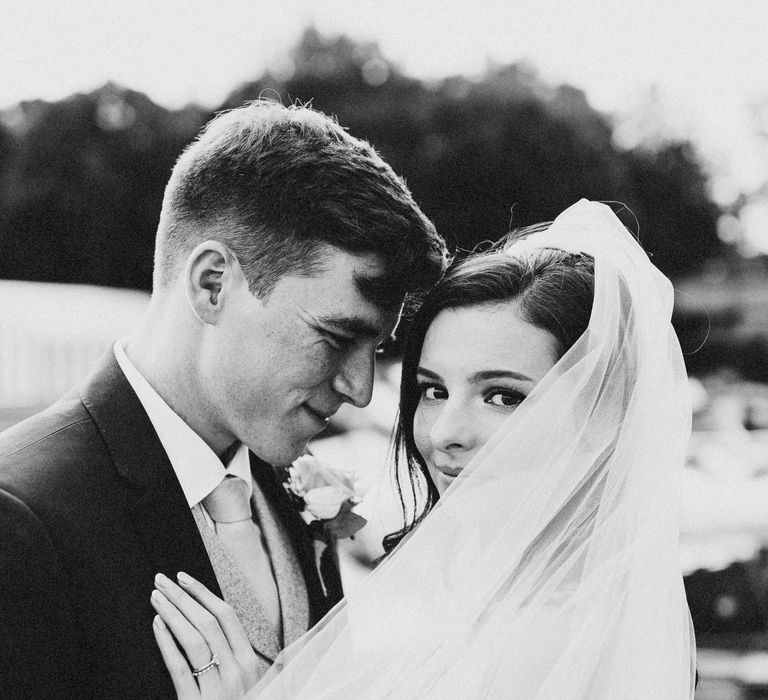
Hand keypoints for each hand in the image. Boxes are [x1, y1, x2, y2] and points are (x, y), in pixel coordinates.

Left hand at [151, 572, 258, 698]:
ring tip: (155, 597)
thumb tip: (219, 623)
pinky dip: (167, 643)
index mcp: (252, 661)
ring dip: (173, 613)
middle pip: (207, 622)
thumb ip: (240, 656)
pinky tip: (157, 625)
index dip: (204, 593)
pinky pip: (179, 669)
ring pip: (193, 640)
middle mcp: (237, 670)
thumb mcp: (255, 681)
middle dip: (183, 597)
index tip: (185, 577)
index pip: (226, 616)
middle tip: (161, 579)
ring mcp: (217, 688)